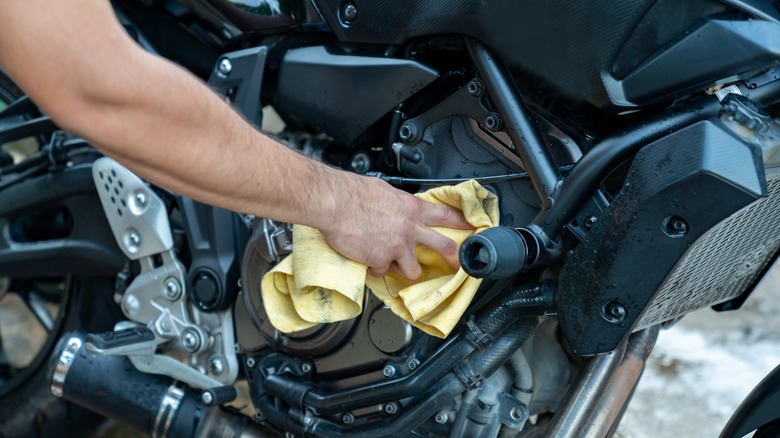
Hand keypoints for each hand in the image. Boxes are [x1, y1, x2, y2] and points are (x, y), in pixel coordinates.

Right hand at [318, 175, 472, 279]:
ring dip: (404, 268)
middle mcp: (409, 229)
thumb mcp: (384, 192)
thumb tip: (397, 208)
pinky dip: (374, 268)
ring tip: (393, 263)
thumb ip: (397, 205)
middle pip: (443, 246)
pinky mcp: (381, 261)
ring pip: (413, 270)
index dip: (462, 223)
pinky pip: (382, 271)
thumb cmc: (353, 193)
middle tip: (456, 264)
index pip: (445, 215)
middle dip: (453, 258)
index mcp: (412, 209)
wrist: (335, 203)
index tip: (472, 228)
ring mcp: (397, 247)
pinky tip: (366, 258)